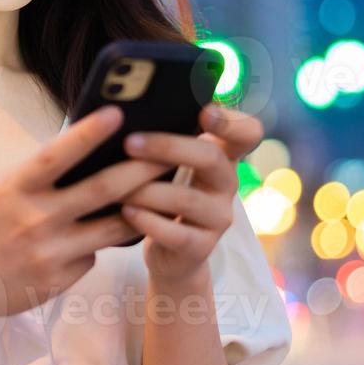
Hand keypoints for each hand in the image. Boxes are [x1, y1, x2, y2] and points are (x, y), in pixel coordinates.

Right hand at [0, 104, 172, 336]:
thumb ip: (36, 178)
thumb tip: (84, 157)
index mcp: (12, 189)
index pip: (57, 154)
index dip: (89, 132)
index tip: (118, 112)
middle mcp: (34, 219)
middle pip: (103, 190)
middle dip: (142, 168)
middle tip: (170, 150)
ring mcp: (49, 253)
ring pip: (113, 227)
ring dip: (141, 207)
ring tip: (163, 189)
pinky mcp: (58, 280)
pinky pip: (91, 255)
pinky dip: (95, 243)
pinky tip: (91, 237)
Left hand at [118, 102, 263, 286]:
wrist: (169, 254)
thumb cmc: (163, 196)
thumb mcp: (168, 166)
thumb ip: (162, 139)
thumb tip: (122, 110)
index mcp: (222, 156)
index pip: (248, 132)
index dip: (232, 121)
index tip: (205, 111)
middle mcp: (227, 184)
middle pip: (211, 157)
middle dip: (168, 146)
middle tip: (130, 143)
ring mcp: (218, 218)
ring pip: (187, 198)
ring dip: (147, 190)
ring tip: (115, 186)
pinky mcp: (202, 247)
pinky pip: (176, 233)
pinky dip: (147, 221)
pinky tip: (126, 212)